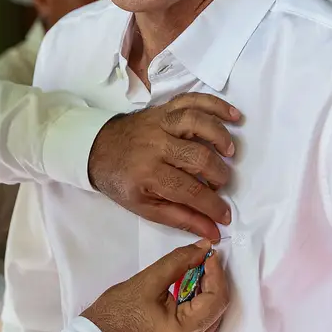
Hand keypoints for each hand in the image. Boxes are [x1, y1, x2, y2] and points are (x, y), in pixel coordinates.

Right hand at [81, 241, 229, 331]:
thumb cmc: (116, 314)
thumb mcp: (147, 282)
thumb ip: (179, 262)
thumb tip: (203, 249)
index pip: (216, 299)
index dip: (216, 273)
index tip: (209, 254)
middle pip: (217, 310)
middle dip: (213, 281)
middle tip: (203, 259)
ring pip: (211, 319)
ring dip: (207, 293)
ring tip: (195, 272)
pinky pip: (199, 326)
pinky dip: (198, 306)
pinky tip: (188, 290)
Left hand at [87, 93, 239, 240]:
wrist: (97, 148)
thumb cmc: (122, 181)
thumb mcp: (145, 207)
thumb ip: (181, 218)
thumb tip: (213, 232)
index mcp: (147, 174)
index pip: (189, 191)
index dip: (212, 206)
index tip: (225, 216)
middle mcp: (155, 145)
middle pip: (198, 157)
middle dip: (218, 175)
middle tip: (221, 184)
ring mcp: (160, 122)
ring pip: (197, 122)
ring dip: (220, 137)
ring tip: (230, 153)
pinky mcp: (164, 108)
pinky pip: (193, 100)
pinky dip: (216, 105)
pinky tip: (234, 116)